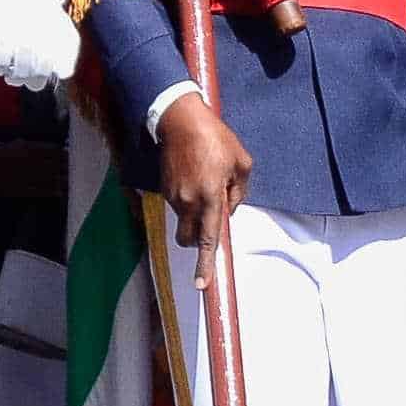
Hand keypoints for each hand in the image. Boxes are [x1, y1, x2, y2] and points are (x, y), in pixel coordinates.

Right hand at [154, 94, 251, 250]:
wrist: (180, 120)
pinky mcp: (164, 188)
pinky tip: (194, 174)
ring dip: (195, 212)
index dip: (204, 264)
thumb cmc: (216, 139)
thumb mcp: (241, 163)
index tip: (201, 285)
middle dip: (197, 239)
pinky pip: (178, 204)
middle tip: (210, 219)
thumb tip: (229, 209)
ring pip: (184, 219)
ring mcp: (173, 196)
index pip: (208, 239)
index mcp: (210, 198)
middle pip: (188, 239)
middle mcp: (188, 202)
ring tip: (205, 179)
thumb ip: (239, 192)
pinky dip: (188, 199)